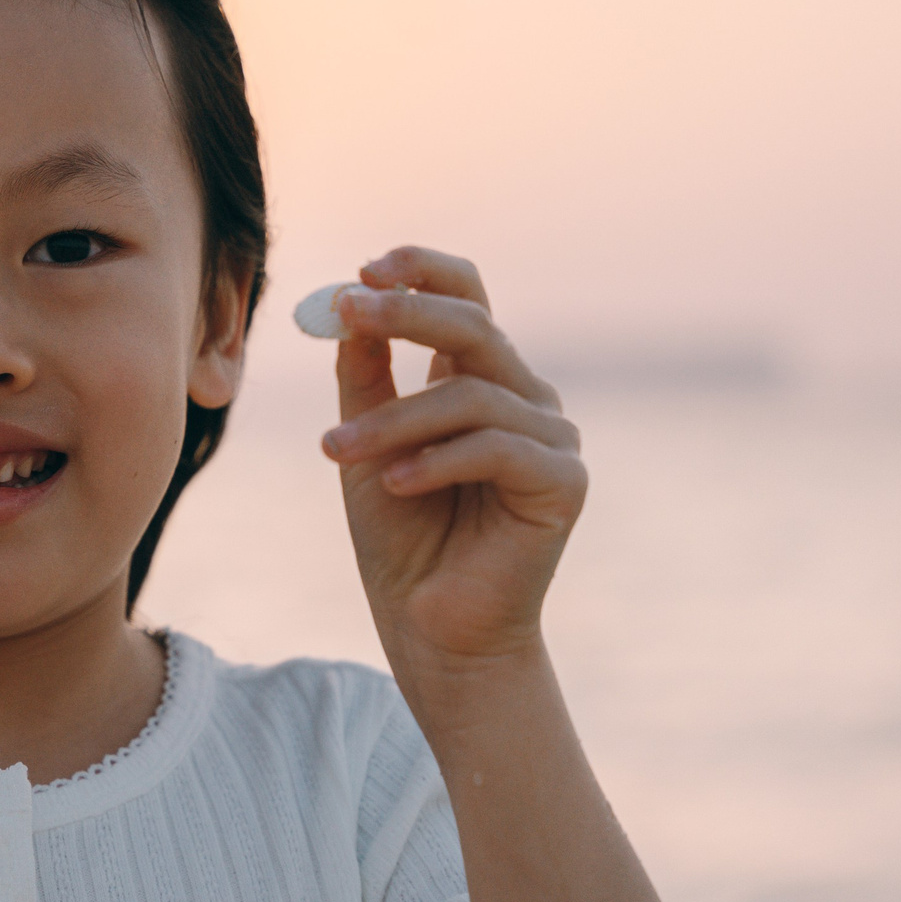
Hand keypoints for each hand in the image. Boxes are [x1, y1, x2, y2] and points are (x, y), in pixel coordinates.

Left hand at [319, 246, 584, 681]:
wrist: (433, 631)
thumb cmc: (403, 542)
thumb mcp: (367, 447)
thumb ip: (364, 379)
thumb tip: (346, 306)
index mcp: (481, 381)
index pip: (467, 297)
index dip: (422, 272)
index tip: (362, 270)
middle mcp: (524, 398)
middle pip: (474, 326)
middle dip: (405, 314)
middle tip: (347, 313)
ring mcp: (551, 438)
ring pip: (470, 393)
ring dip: (393, 420)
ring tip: (337, 452)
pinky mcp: (563, 482)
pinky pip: (495, 447)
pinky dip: (435, 461)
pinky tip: (396, 485)